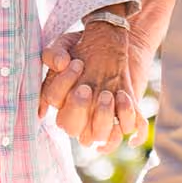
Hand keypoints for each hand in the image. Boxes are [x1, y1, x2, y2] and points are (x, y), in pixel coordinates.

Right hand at [40, 22, 150, 151]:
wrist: (114, 46)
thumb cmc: (84, 48)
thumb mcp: (65, 44)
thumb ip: (54, 53)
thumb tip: (60, 64)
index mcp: (60, 100)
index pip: (53, 102)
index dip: (64, 84)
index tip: (77, 63)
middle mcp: (79, 115)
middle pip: (72, 129)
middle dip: (78, 109)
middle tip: (87, 88)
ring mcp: (102, 119)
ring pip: (99, 138)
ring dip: (103, 118)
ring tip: (108, 94)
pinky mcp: (124, 117)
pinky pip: (127, 128)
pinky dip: (127, 115)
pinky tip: (124, 95)